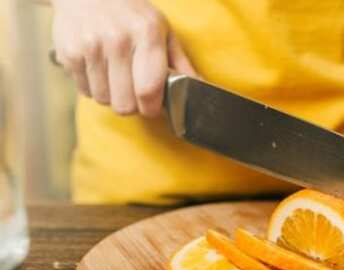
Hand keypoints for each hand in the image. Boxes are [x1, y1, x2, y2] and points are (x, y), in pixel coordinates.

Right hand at [51, 0, 197, 115]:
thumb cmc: (131, 13)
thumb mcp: (161, 29)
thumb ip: (180, 61)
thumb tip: (200, 87)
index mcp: (146, 34)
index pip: (149, 90)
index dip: (152, 108)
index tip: (152, 106)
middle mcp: (117, 40)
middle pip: (125, 104)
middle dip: (132, 105)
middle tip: (133, 92)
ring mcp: (91, 46)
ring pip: (104, 100)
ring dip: (112, 95)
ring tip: (115, 76)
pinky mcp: (69, 53)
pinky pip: (84, 91)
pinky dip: (93, 87)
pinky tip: (98, 69)